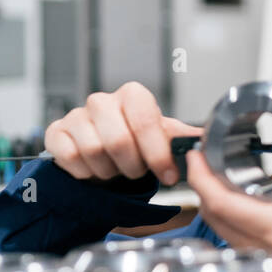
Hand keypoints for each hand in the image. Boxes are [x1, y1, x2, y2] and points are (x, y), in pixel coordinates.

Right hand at [44, 81, 201, 186]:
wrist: (106, 152)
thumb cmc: (138, 143)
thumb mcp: (165, 138)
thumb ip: (187, 139)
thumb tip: (215, 138)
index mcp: (134, 96)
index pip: (146, 121)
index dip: (158, 153)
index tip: (168, 175)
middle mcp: (103, 100)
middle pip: (118, 141)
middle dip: (132, 167)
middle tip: (136, 173)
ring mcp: (77, 115)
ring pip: (93, 151)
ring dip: (109, 171)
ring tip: (115, 170)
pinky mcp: (56, 133)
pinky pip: (70, 157)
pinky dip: (85, 173)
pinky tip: (94, 170)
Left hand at [185, 97, 271, 251]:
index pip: (218, 202)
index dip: (200, 177)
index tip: (197, 153)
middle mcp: (262, 246)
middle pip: (211, 215)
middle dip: (202, 185)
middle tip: (204, 158)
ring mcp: (262, 256)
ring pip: (219, 229)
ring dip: (213, 202)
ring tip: (217, 174)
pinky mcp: (266, 260)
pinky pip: (232, 238)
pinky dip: (227, 218)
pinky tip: (239, 200)